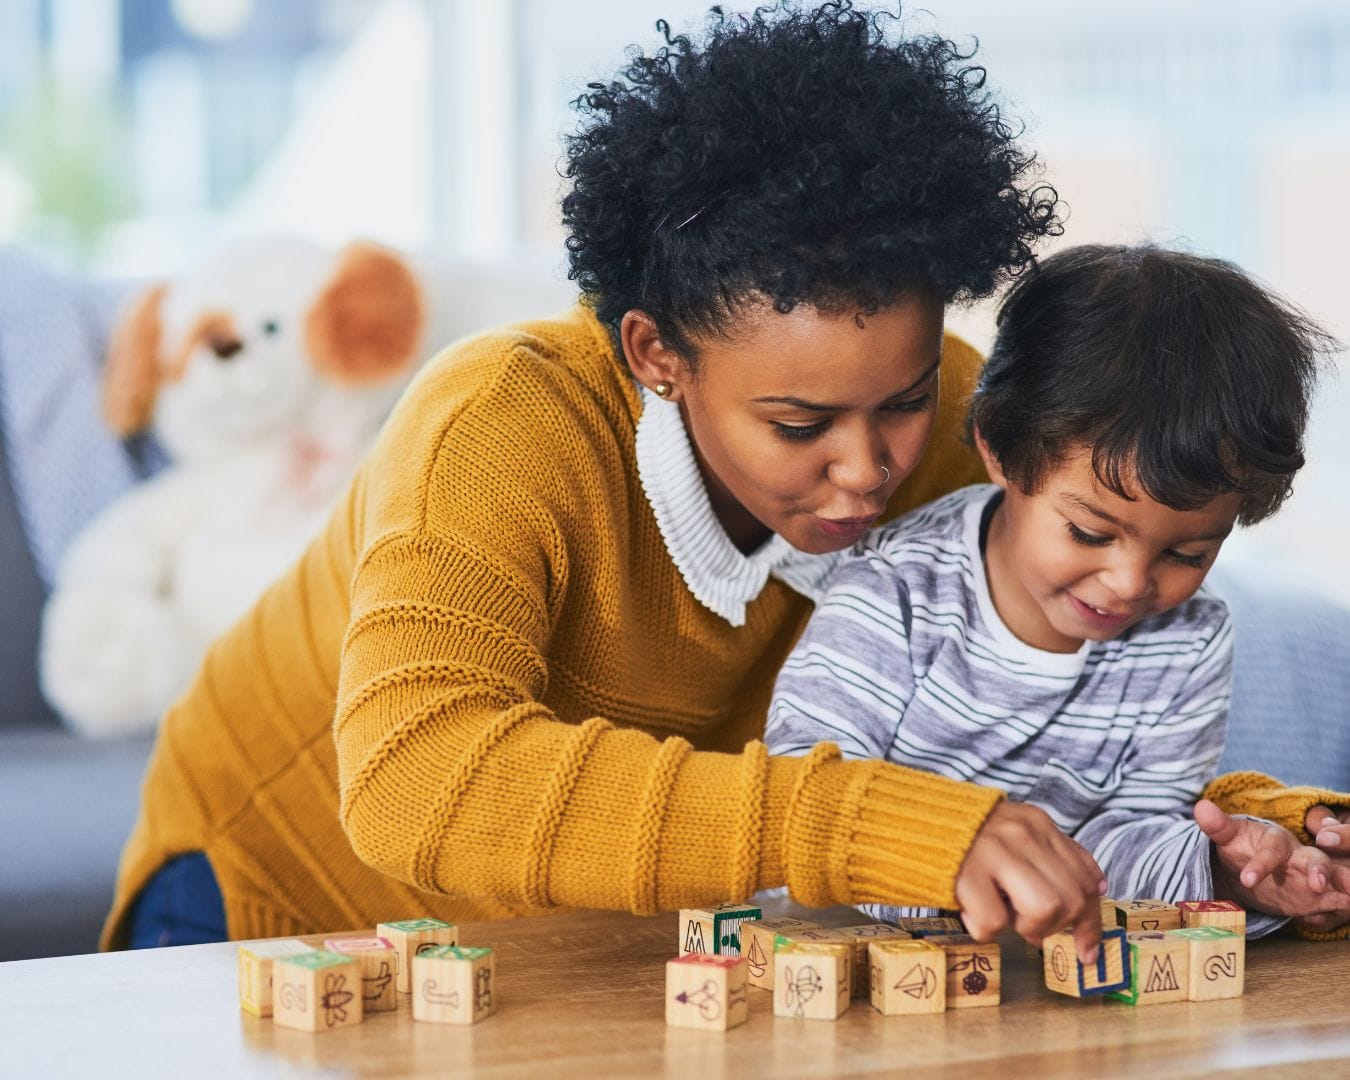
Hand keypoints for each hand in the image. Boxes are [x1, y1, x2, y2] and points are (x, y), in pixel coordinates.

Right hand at [955, 800, 1105, 964]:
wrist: (905, 822)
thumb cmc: (963, 838)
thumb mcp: (1014, 832)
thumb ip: (1053, 853)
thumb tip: (1097, 886)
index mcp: (1036, 822)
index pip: (1085, 877)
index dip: (1091, 922)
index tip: (1087, 950)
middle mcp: (1021, 833)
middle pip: (1071, 899)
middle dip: (1055, 927)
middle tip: (1029, 929)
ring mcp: (994, 851)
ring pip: (1045, 909)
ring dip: (1026, 926)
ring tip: (1002, 914)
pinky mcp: (965, 873)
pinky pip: (994, 922)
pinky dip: (984, 928)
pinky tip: (971, 911)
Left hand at [1195, 799, 1349, 917]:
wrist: (1246, 866)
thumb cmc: (1240, 846)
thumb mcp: (1228, 837)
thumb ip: (1217, 825)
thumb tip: (1201, 807)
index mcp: (1275, 840)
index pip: (1272, 849)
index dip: (1261, 863)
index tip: (1246, 880)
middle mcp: (1298, 857)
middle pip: (1315, 859)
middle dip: (1320, 870)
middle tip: (1318, 884)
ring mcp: (1310, 878)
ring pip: (1334, 878)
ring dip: (1343, 883)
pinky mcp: (1318, 898)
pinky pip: (1336, 901)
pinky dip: (1342, 905)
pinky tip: (1344, 908)